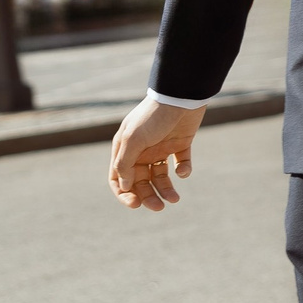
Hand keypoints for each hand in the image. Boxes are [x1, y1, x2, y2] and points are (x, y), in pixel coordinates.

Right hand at [106, 97, 204, 211]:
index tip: (135, 204)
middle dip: (148, 196)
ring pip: (161, 176)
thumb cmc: (154, 115)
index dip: (125, 193)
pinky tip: (183, 170)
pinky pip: (181, 164)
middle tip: (159, 207)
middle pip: (141, 181)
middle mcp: (142, 150)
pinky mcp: (180, 144)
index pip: (119, 178)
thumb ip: (125, 163)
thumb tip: (124, 186)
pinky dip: (183, 171)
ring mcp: (161, 147)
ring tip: (175, 200)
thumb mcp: (134, 139)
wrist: (182, 95)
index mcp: (125, 148)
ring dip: (166, 189)